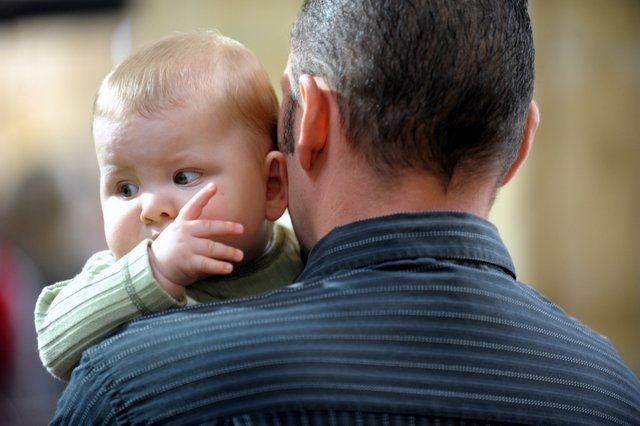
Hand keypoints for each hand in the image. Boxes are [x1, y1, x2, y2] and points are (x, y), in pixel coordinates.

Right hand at [148, 183, 243, 299]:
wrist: (155, 269)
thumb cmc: (171, 248)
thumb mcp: (177, 232)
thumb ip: (192, 226)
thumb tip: (213, 221)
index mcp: (182, 223)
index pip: (192, 207)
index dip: (203, 196)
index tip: (214, 186)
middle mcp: (184, 233)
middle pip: (208, 227)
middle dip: (225, 227)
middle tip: (241, 229)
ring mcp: (186, 248)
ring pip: (211, 247)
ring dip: (228, 252)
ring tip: (240, 255)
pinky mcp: (188, 263)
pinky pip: (207, 264)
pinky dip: (219, 266)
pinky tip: (229, 268)